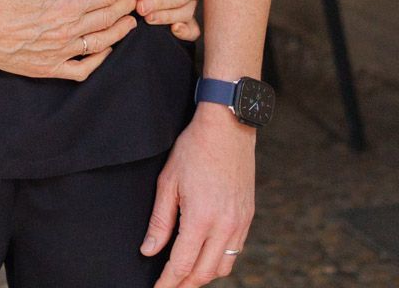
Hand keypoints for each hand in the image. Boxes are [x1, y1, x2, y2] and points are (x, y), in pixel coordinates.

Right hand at [0, 0, 138, 79]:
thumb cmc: (2, 1)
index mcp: (65, 5)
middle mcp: (68, 30)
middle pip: (107, 18)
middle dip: (126, 6)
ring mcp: (61, 52)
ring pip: (101, 43)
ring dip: (120, 31)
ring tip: (130, 23)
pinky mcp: (51, 68)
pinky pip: (82, 69)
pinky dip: (98, 61)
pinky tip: (105, 51)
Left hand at [143, 109, 256, 286]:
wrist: (228, 126)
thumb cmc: (194, 149)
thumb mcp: (168, 182)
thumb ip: (160, 221)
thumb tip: (149, 250)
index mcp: (201, 218)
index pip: (182, 265)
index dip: (168, 282)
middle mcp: (225, 225)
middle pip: (204, 273)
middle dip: (185, 284)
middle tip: (168, 285)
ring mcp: (240, 222)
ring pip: (223, 266)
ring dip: (204, 274)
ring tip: (186, 273)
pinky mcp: (248, 215)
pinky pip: (236, 250)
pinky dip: (220, 259)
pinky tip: (206, 254)